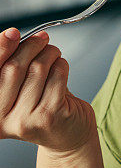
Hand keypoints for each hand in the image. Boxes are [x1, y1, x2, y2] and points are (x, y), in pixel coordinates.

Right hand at [0, 28, 96, 154]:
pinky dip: (62, 65)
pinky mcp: (49, 116)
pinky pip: (57, 75)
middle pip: (14, 67)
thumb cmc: (40, 104)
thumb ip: (10, 63)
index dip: (1, 48)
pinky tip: (61, 70)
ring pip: (38, 68)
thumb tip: (12, 35)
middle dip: (31, 46)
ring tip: (53, 55)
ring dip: (50, 53)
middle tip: (42, 39)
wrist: (65, 135)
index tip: (13, 32)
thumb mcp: (18, 86)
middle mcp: (1, 119)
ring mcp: (25, 120)